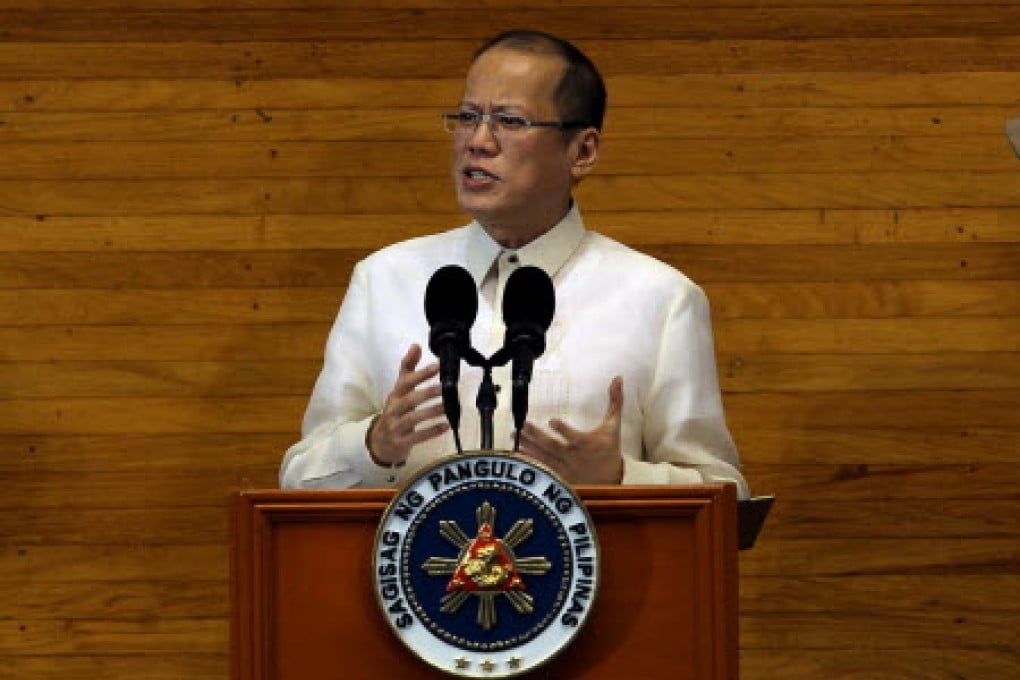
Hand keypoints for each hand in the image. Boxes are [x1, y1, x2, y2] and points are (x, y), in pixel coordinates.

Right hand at [368, 344, 448, 465]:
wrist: (379, 443)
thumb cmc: (395, 412)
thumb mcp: (399, 391)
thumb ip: (408, 369)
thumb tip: (416, 345)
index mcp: (395, 395)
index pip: (405, 382)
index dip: (420, 374)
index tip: (437, 366)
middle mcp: (393, 409)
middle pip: (408, 400)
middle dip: (425, 393)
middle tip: (443, 388)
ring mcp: (396, 427)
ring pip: (413, 418)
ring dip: (431, 412)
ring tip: (447, 407)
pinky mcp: (400, 442)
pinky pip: (416, 437)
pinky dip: (431, 432)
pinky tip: (445, 426)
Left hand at [519, 376, 623, 484]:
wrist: (608, 481)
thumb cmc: (608, 450)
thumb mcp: (613, 426)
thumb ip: (615, 402)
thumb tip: (618, 378)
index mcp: (585, 443)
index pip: (573, 436)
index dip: (563, 429)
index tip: (552, 421)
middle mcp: (573, 456)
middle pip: (553, 446)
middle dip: (537, 436)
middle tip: (523, 425)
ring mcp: (564, 468)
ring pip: (544, 456)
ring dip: (529, 446)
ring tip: (516, 435)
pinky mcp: (558, 477)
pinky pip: (542, 468)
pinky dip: (529, 461)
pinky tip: (518, 452)